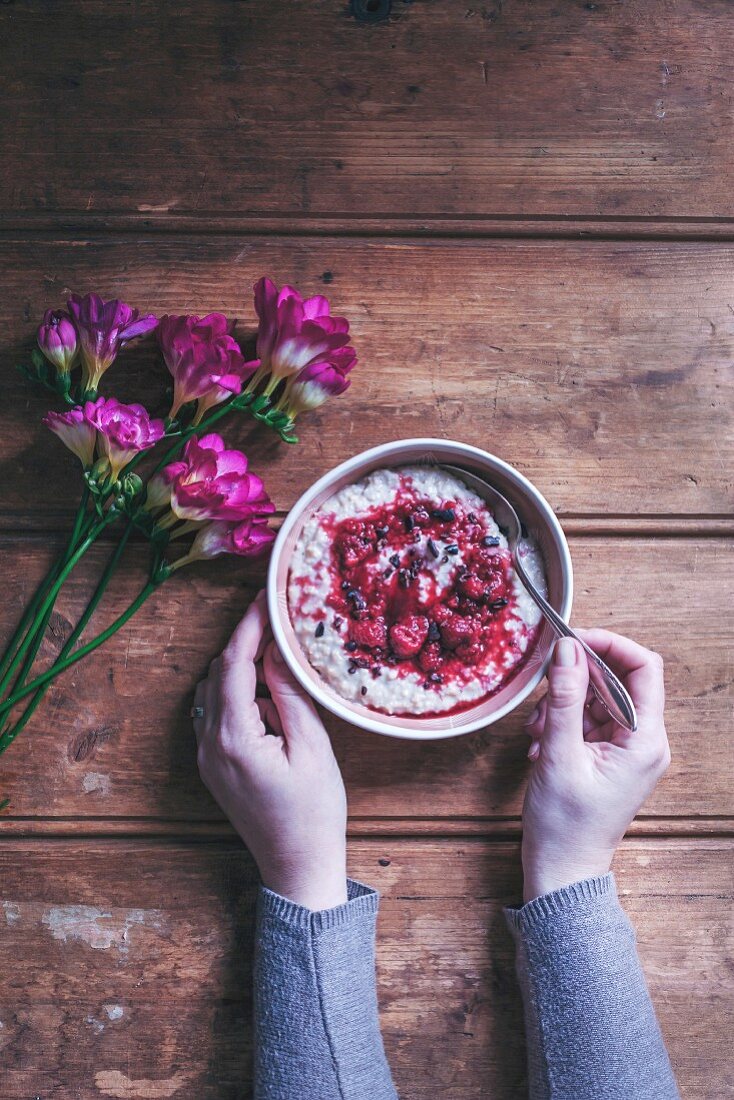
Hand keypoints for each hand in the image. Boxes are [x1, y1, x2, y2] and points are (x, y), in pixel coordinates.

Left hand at [194, 591, 347, 910]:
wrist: (298, 867)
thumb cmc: (314, 813)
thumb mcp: (313, 747)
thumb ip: (290, 695)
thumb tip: (276, 652)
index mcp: (234, 739)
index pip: (233, 665)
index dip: (249, 627)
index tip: (266, 599)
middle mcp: (210, 745)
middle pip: (218, 674)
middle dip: (244, 642)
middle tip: (276, 619)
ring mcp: (207, 757)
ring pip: (213, 692)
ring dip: (240, 669)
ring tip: (279, 657)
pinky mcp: (214, 766)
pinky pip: (216, 714)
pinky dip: (236, 693)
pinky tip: (267, 695)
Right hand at [521, 630, 670, 902]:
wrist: (561, 871)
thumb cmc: (566, 826)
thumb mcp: (559, 754)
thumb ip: (563, 697)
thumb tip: (567, 649)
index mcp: (645, 740)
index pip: (643, 667)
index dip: (609, 645)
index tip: (572, 641)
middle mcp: (643, 741)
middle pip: (616, 680)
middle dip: (575, 680)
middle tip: (543, 691)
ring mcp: (626, 749)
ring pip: (596, 698)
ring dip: (562, 704)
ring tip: (538, 731)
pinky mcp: (607, 756)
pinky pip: (586, 719)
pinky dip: (561, 722)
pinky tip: (541, 743)